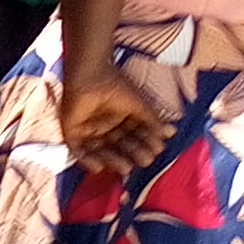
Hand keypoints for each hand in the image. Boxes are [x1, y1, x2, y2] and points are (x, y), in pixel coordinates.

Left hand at [54, 69, 170, 177]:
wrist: (92, 75)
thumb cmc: (116, 86)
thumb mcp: (139, 106)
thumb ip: (153, 120)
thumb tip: (171, 133)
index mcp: (122, 120)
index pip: (135, 137)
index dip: (146, 144)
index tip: (158, 150)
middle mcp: (106, 128)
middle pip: (120, 146)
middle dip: (133, 154)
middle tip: (145, 161)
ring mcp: (88, 130)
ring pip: (102, 151)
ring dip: (113, 161)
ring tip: (126, 168)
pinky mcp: (72, 132)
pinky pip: (78, 150)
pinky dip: (87, 160)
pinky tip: (99, 168)